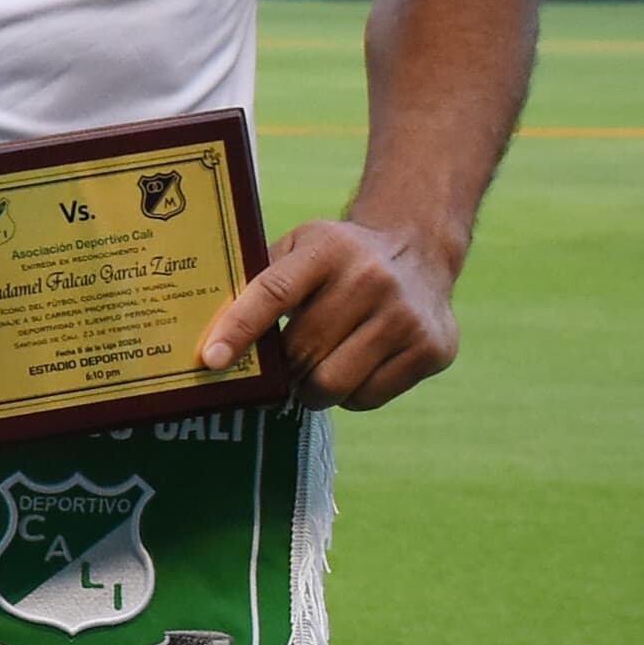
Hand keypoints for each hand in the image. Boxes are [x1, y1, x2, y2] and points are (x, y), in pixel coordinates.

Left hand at [195, 219, 461, 412]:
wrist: (420, 251)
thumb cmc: (341, 258)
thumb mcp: (301, 247)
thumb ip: (261, 281)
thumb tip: (213, 339)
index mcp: (328, 249)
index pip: (273, 292)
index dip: (238, 329)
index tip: (211, 359)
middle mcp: (371, 279)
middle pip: (302, 351)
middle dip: (284, 369)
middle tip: (285, 366)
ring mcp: (405, 316)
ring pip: (333, 384)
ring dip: (312, 389)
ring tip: (316, 369)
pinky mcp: (431, 349)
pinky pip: (368, 397)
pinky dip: (350, 395)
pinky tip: (356, 367)